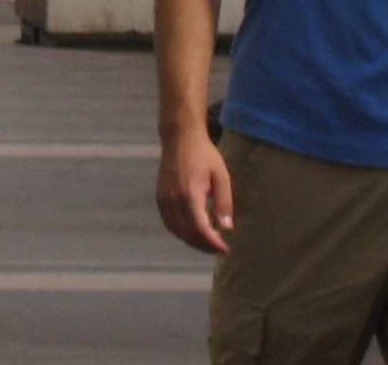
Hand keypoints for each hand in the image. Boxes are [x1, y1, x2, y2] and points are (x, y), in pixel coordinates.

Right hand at [154, 129, 232, 253]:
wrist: (179, 137)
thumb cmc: (204, 155)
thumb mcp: (221, 177)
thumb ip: (224, 203)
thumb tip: (227, 228)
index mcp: (191, 194)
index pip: (201, 229)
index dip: (213, 243)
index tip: (225, 249)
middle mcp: (174, 199)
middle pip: (188, 234)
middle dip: (204, 246)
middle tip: (219, 248)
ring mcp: (164, 198)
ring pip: (176, 231)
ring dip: (192, 241)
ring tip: (208, 241)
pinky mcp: (160, 196)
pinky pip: (168, 222)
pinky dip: (180, 232)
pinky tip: (192, 230)